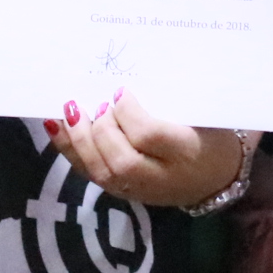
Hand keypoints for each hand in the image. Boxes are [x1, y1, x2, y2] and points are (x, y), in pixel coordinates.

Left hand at [45, 90, 254, 209]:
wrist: (216, 179)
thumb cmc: (208, 136)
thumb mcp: (201, 115)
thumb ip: (169, 100)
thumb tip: (125, 80)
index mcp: (187, 152)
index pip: (149, 136)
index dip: (128, 113)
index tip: (120, 91)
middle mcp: (161, 177)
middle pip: (121, 159)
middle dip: (101, 129)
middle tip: (98, 105)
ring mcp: (139, 189)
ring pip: (101, 171)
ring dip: (79, 140)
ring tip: (69, 112)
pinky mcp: (122, 193)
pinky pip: (90, 174)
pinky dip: (69, 150)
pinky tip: (57, 127)